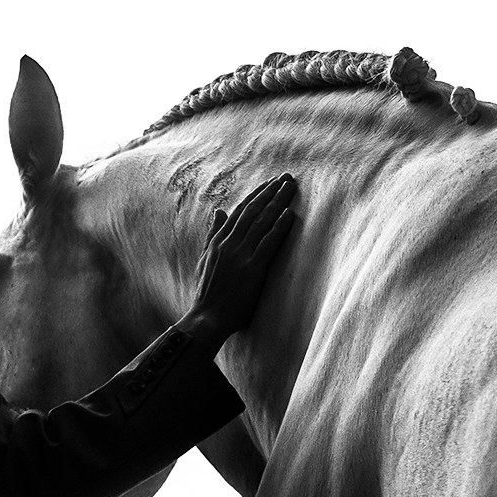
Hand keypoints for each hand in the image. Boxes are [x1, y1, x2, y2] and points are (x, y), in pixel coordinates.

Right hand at [178, 174, 297, 348]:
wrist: (207, 318)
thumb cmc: (208, 294)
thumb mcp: (205, 259)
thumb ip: (212, 234)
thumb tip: (219, 211)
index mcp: (218, 240)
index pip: (240, 210)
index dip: (256, 194)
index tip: (270, 183)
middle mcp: (229, 243)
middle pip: (253, 210)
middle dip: (270, 192)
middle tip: (286, 178)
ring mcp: (240, 255)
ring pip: (261, 222)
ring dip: (278, 202)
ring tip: (291, 188)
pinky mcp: (252, 268)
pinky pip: (268, 242)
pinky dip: (279, 227)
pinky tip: (290, 214)